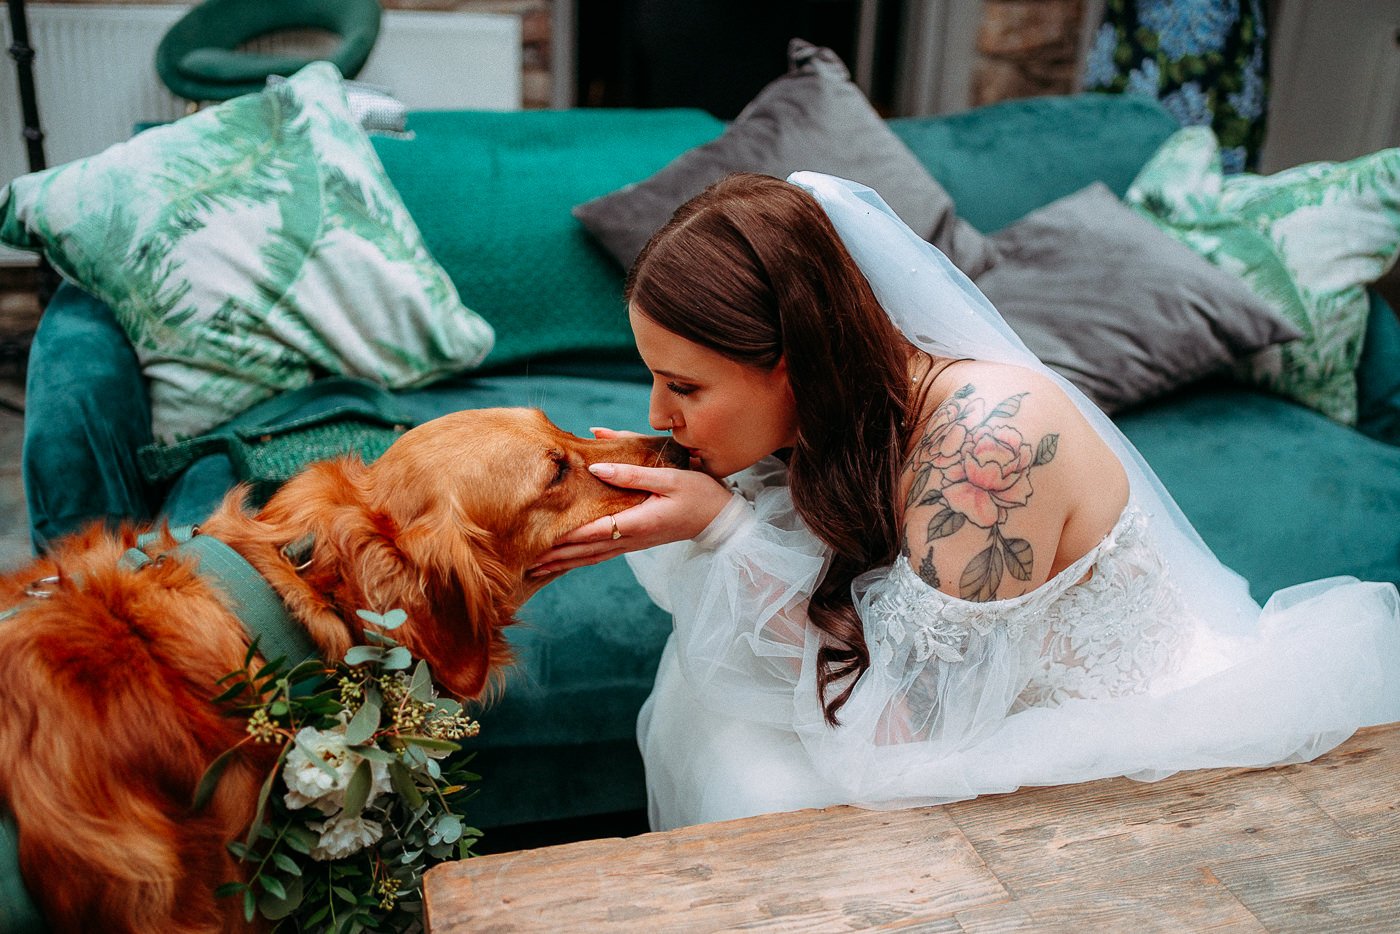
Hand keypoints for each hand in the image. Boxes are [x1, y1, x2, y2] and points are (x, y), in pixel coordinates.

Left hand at [528, 460, 733, 575]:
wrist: (722, 519)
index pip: (594, 531)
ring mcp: (633, 544)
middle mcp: (632, 538)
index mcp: (638, 522)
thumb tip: (594, 467)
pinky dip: (580, 559)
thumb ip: (631, 472)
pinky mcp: (635, 542)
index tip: (538, 541)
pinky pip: (601, 554)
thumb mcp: (669, 477)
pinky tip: (565, 562)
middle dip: (555, 557)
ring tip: (535, 569)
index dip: (565, 537)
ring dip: (564, 563)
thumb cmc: (699, 493)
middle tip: (523, 563)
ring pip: (591, 557)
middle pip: (586, 551)